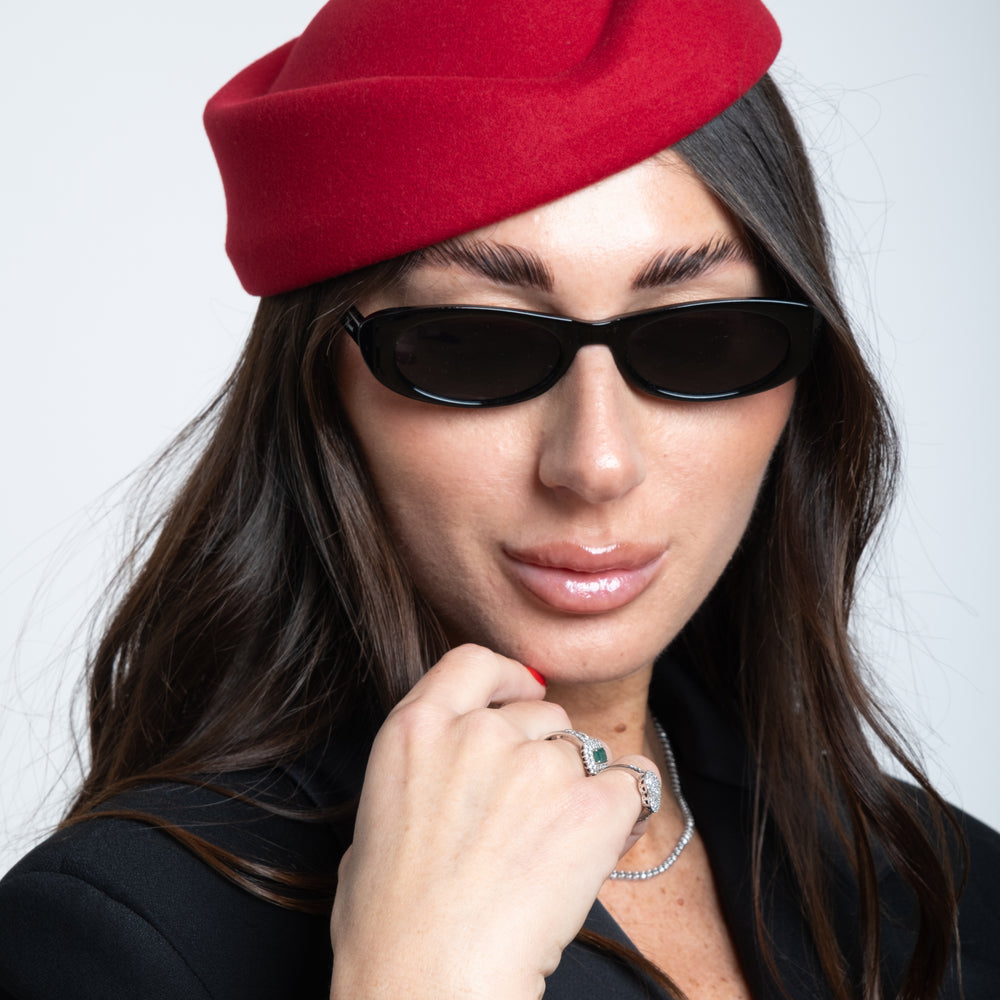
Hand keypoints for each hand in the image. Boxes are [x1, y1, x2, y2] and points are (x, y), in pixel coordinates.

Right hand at [329, 644, 657, 999]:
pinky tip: (603, 845)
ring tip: (554, 852)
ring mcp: (535, 763)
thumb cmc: (390, 927)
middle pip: (537, 714)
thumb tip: (438, 788)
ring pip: (581, 752)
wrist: (431, 981)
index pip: (472, 662)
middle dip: (543, 753)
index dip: (506, 675)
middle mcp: (476, 732)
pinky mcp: (589, 803)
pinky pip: (631, 781)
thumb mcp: (369, 829)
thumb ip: (415, 784)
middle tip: (532, 816)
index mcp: (415, 731)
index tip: (524, 691)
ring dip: (577, 789)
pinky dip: (625, 810)